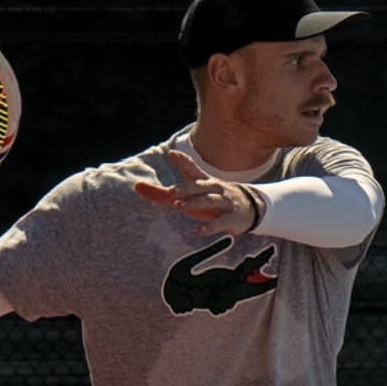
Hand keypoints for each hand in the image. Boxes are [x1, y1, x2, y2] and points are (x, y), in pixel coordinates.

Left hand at [134, 150, 260, 236]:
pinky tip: (199, 231)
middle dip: (186, 188)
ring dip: (195, 203)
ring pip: (210, 201)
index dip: (183, 162)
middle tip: (171, 191)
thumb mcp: (190, 195)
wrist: (250, 208)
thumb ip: (162, 193)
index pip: (193, 170)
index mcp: (204, 182)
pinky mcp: (232, 218)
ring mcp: (224, 202)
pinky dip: (211, 226)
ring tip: (179, 206)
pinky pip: (221, 222)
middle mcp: (214, 189)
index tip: (172, 154)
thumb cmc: (212, 200)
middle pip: (199, 186)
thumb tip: (136, 186)